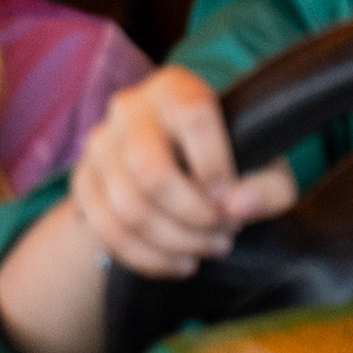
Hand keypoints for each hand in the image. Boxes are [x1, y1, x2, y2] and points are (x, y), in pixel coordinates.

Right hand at [61, 63, 290, 280]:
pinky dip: (149, 258)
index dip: (216, 164)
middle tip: (225, 231)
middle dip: (193, 215)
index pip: (193, 116)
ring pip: (127, 208)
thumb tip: (239, 206)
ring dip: (176, 241)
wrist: (182, 169)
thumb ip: (268, 185)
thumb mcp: (266, 167)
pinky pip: (107, 230)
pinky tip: (181, 263)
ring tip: (211, 247)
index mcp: (176, 88)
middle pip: (152, 172)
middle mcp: (130, 111)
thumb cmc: (232, 162)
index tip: (233, 198)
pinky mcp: (84, 182)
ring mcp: (100, 146)